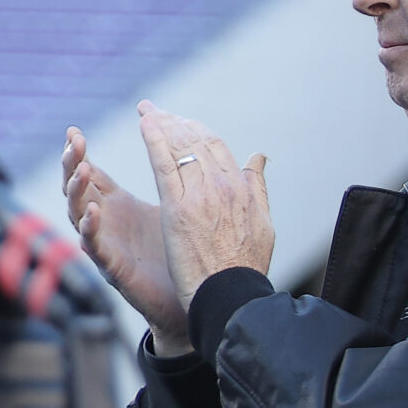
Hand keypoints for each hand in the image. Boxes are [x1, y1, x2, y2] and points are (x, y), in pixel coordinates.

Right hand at [64, 125, 189, 353]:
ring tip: (82, 169)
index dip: (79, 152)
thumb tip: (181, 141)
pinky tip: (93, 212)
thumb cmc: (182, 252)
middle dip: (71, 162)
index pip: (91, 172)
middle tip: (76, 141)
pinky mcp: (112, 266)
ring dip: (76, 189)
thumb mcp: (174, 205)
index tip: (73, 130)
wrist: (196, 298)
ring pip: (76, 211)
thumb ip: (172, 175)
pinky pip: (93, 245)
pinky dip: (90, 228)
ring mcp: (106, 242)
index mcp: (117, 204)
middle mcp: (105, 221)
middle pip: (75, 186)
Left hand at [139, 101, 273, 316]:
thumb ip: (258, 188)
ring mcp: (201, 196)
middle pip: (196, 143)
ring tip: (146, 111)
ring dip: (162, 125)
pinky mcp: (178, 208)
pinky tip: (144, 123)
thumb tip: (259, 158)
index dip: (196, 130)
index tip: (180, 120)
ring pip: (180, 149)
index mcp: (242, 190)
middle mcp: (224, 187)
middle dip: (175, 122)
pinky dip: (154, 140)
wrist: (233, 298)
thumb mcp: (262, 224)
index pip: (216, 148)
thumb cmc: (244, 267)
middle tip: (156, 109)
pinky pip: (164, 165)